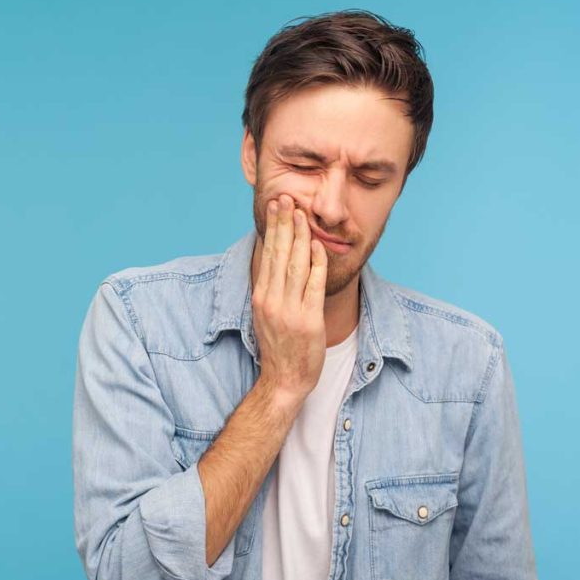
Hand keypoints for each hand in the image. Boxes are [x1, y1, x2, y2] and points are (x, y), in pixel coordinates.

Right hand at [251, 194, 327, 406]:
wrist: (283, 380)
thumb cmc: (278, 347)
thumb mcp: (266, 314)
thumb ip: (271, 288)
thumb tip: (277, 260)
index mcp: (261, 297)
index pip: (267, 255)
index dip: (273, 229)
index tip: (276, 207)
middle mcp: (272, 301)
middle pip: (279, 255)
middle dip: (284, 224)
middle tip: (287, 198)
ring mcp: (290, 310)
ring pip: (296, 265)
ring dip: (300, 237)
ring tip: (302, 214)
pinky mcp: (309, 320)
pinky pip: (314, 285)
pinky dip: (317, 263)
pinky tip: (318, 245)